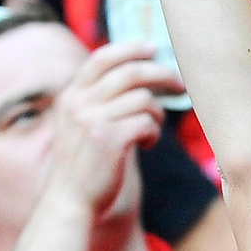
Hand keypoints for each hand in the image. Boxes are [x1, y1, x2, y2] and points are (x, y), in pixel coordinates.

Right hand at [41, 41, 178, 219]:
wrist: (69, 203)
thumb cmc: (83, 167)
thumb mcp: (81, 126)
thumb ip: (99, 102)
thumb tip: (138, 81)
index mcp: (71, 97)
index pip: (102, 58)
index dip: (130, 48)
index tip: (153, 47)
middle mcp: (79, 104)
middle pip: (130, 72)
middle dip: (162, 74)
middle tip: (180, 84)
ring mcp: (93, 120)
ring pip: (144, 99)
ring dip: (158, 114)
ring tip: (153, 130)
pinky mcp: (110, 139)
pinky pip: (148, 122)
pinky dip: (154, 133)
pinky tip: (147, 146)